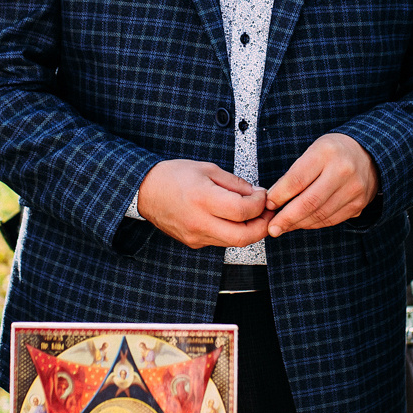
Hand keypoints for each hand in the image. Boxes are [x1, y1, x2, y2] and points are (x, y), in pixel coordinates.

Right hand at [135, 160, 268, 248]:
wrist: (145, 191)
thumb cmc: (172, 177)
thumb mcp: (207, 169)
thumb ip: (235, 183)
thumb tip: (256, 194)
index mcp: (203, 199)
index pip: (243, 211)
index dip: (260, 204)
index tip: (262, 195)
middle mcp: (199, 222)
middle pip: (243, 236)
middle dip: (263, 226)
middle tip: (267, 213)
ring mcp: (196, 235)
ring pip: (234, 242)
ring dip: (249, 230)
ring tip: (253, 214)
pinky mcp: (194, 242)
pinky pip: (221, 241)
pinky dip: (233, 232)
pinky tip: (233, 219)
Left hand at [265, 133, 378, 236]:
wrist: (368, 154)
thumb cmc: (335, 151)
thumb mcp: (313, 151)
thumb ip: (294, 174)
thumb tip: (273, 199)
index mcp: (326, 152)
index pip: (297, 180)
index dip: (280, 196)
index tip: (268, 205)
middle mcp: (343, 171)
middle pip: (309, 202)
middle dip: (287, 218)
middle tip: (272, 227)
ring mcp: (353, 189)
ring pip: (320, 215)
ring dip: (298, 224)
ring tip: (284, 226)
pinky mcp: (359, 204)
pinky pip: (331, 220)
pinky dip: (313, 224)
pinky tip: (302, 223)